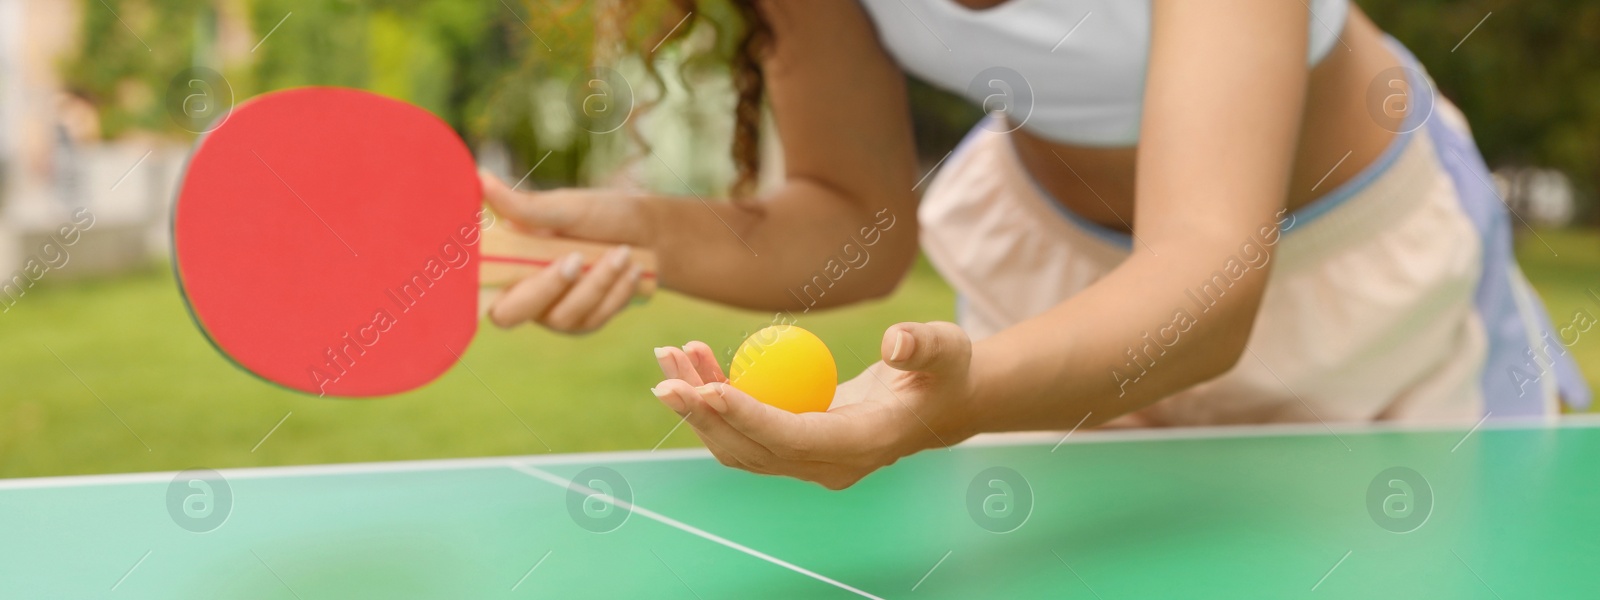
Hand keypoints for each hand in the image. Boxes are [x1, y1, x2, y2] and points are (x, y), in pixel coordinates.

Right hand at [480, 171, 651, 333]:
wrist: (648, 232)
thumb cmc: (600, 214)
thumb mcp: (565, 207)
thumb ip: (524, 207)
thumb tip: (480, 178)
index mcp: (507, 261)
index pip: (475, 289)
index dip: (473, 292)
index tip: (504, 268)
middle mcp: (522, 292)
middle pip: (510, 315)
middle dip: (546, 288)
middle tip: (576, 258)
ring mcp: (552, 313)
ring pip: (562, 318)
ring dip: (596, 284)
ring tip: (623, 252)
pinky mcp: (583, 322)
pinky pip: (592, 319)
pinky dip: (615, 293)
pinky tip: (633, 269)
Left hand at [650, 322, 976, 489]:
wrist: (940, 403)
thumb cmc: (944, 370)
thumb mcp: (945, 349)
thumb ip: (922, 345)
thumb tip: (895, 341)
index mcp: (861, 445)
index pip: (792, 438)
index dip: (748, 417)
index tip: (709, 388)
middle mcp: (827, 464)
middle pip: (752, 449)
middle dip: (704, 415)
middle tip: (667, 376)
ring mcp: (807, 459)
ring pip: (738, 443)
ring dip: (698, 405)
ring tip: (670, 358)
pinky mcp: (793, 444)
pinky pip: (744, 427)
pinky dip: (715, 397)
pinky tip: (695, 361)